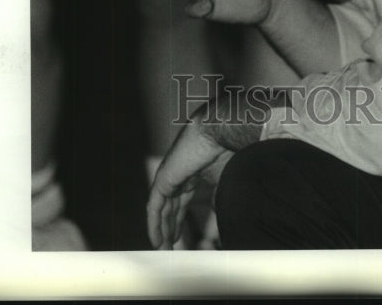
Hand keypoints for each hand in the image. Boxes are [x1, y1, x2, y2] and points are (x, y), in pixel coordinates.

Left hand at [146, 119, 231, 249]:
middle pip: (169, 208)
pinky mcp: (163, 178)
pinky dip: (155, 224)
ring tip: (162, 250)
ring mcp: (169, 176)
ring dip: (161, 231)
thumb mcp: (224, 182)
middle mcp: (178, 174)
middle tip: (169, 249)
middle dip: (169, 229)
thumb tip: (218, 216)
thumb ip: (217, 199)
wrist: (220, 131)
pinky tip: (157, 240)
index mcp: (192, 173)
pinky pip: (155, 206)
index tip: (178, 239)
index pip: (180, 203)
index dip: (178, 221)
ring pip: (161, 209)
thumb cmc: (227, 149)